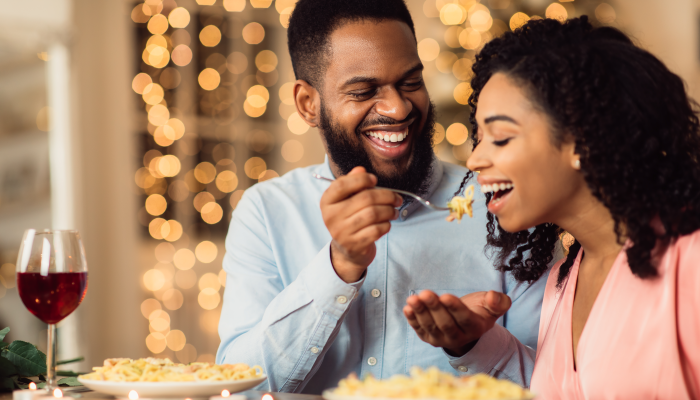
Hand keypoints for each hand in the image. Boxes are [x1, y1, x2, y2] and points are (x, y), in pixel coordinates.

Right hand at [320, 166, 402, 282]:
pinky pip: (376, 229)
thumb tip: (361, 169)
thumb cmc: (349, 219)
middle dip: (386, 196)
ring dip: (389, 211)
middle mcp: (331, 216)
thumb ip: (352, 183)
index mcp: (327, 202)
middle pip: (365, 198)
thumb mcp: (346, 199)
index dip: (361, 179)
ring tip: (394, 211)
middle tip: (396, 198)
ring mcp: (342, 232)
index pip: (342, 185)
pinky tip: (387, 223)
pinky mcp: (354, 244)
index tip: (374, 179)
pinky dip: (386, 225)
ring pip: (373, 214)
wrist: (347, 250)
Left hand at [403, 290, 511, 355]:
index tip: (446, 296)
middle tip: (426, 293)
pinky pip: (419, 329)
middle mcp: (457, 337)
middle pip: (445, 323)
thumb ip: (497, 302)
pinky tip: (407, 308)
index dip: (455, 308)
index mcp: (475, 328)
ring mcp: (441, 339)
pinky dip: (412, 319)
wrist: (465, 326)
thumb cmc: (478, 311)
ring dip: (420, 312)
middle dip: (434, 308)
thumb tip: (494, 297)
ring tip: (413, 299)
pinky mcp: (428, 337)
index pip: (464, 319)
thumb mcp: (491, 306)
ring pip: (430, 327)